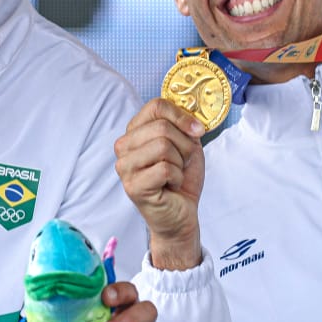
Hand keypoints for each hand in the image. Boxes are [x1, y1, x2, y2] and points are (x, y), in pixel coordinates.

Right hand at [114, 99, 205, 269]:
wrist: (182, 214)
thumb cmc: (182, 179)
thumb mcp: (187, 144)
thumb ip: (185, 125)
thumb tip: (193, 114)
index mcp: (135, 131)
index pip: (156, 106)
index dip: (181, 116)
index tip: (197, 130)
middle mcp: (123, 146)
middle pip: (161, 127)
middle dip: (184, 145)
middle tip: (183, 161)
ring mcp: (125, 167)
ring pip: (163, 146)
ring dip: (180, 162)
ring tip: (175, 174)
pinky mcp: (133, 186)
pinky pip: (165, 168)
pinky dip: (177, 177)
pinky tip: (171, 186)